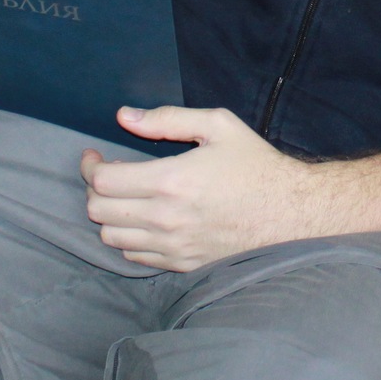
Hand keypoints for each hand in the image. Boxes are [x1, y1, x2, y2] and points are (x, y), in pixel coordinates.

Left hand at [80, 106, 330, 271]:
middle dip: (94, 189)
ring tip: (124, 199)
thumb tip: (125, 116)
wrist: (290, 213)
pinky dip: (128, 239)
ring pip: (111, 238)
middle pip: (98, 211)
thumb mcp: (218, 126)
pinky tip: (142, 221)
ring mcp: (173, 246)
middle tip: (108, 175)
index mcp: (171, 181)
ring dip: (109, 216)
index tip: (95, 156)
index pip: (103, 182)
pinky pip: (134, 257)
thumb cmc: (255, 165)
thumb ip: (168, 118)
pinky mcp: (182, 263)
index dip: (90, 167)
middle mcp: (166, 219)